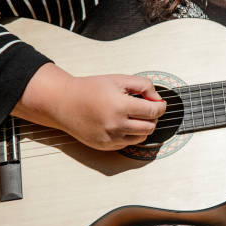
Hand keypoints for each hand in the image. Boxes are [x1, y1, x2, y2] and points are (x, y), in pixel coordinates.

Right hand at [13, 63, 166, 150]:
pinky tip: (123, 123)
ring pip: (141, 137)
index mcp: (120, 106)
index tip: (160, 104)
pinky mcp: (106, 146)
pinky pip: (128, 143)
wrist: (64, 102)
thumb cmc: (89, 89)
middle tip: (147, 109)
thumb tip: (157, 98)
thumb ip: (143, 86)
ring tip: (135, 116)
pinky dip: (131, 134)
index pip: (153, 111)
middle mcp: (116, 125)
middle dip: (153, 117)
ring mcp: (111, 138)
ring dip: (144, 127)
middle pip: (150, 126)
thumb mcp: (118, 79)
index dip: (161, 106)